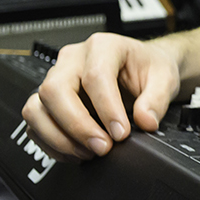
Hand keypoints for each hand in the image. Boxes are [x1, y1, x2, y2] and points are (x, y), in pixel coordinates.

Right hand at [21, 32, 182, 159]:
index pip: (95, 76)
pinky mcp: (48, 101)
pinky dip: (52, 144)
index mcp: (102, 46)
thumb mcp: (164, 77)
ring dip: (60, 137)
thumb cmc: (147, 68)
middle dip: (77, 126)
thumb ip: (157, 99)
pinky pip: (35, 124)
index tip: (121, 133)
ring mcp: (56, 79)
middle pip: (55, 90)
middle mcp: (72, 60)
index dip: (107, 109)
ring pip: (36, 108)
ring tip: (89, 152)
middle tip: (102, 147)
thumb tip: (145, 121)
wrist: (141, 69)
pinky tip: (77, 153)